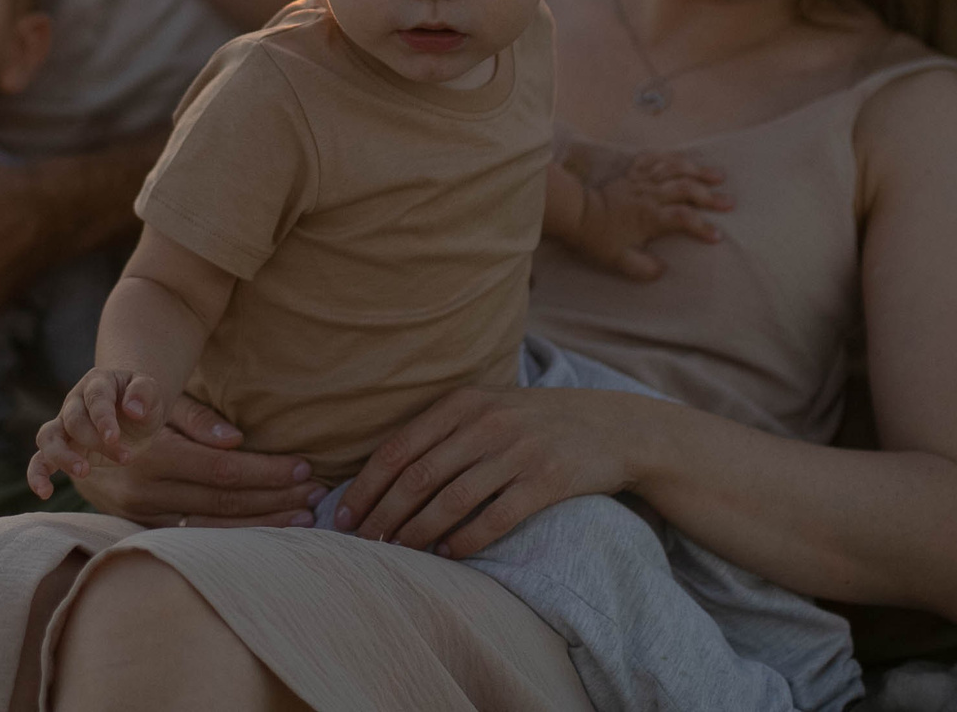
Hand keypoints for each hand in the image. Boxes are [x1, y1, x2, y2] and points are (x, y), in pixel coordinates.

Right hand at [26, 367, 167, 495]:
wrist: (134, 412)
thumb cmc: (142, 400)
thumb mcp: (152, 391)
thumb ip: (144, 392)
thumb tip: (134, 409)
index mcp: (97, 383)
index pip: (95, 398)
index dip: (102, 418)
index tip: (113, 438)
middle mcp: (75, 402)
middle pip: (74, 420)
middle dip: (96, 441)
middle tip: (125, 458)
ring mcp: (64, 425)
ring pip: (48, 437)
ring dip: (61, 456)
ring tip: (83, 472)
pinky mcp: (61, 448)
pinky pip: (40, 459)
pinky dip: (37, 474)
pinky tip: (44, 492)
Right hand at [64, 394, 324, 526]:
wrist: (78, 443)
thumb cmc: (129, 412)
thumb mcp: (156, 401)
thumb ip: (195, 419)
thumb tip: (236, 440)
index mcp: (154, 455)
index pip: (225, 470)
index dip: (268, 470)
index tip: (305, 467)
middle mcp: (147, 490)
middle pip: (226, 503)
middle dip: (276, 499)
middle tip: (317, 495)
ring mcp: (143, 516)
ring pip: (215, 528)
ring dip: (263, 523)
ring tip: (302, 517)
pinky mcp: (143, 530)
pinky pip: (197, 540)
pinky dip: (235, 537)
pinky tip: (263, 537)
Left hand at [337, 385, 635, 557]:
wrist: (612, 426)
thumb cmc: (535, 421)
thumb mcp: (489, 408)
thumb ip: (443, 430)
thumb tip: (384, 473)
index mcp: (464, 402)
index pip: (400, 447)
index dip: (367, 485)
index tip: (344, 516)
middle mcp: (487, 423)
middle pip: (418, 477)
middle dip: (383, 515)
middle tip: (362, 544)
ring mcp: (518, 452)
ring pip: (451, 500)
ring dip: (417, 533)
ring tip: (396, 553)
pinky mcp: (546, 481)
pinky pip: (494, 518)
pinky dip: (464, 540)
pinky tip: (446, 555)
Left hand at [560, 154, 729, 279]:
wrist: (576, 213)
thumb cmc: (599, 238)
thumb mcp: (619, 260)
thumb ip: (643, 269)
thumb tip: (665, 270)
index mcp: (649, 217)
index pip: (682, 219)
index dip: (701, 227)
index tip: (717, 236)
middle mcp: (650, 195)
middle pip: (685, 190)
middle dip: (709, 196)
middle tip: (730, 202)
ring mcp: (642, 180)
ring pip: (674, 169)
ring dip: (697, 171)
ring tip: (718, 174)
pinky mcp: (633, 172)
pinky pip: (654, 158)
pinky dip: (670, 157)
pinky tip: (683, 159)